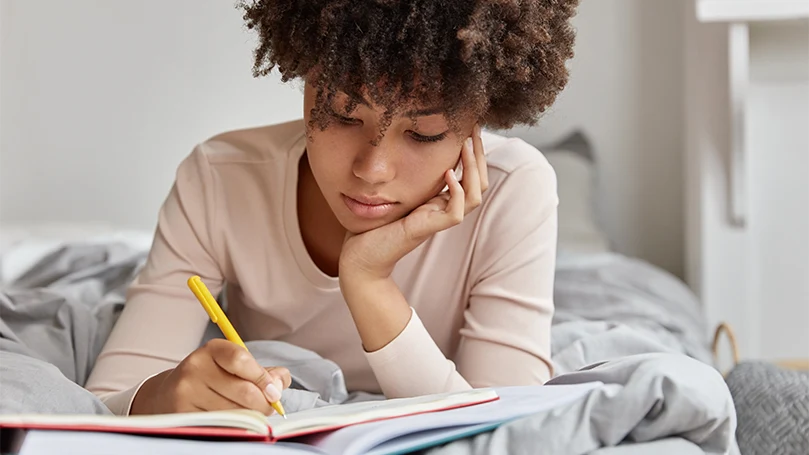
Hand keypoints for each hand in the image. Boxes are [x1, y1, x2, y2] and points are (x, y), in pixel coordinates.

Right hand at [130, 339, 290, 414]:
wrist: (168, 396)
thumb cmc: (212, 380)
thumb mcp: (235, 368)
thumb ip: (264, 372)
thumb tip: (281, 382)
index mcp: (212, 350)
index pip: (241, 360)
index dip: (263, 378)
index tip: (274, 393)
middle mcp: (195, 368)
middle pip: (243, 391)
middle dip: (263, 404)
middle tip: (267, 408)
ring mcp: (185, 392)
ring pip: (235, 412)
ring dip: (250, 418)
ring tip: (249, 414)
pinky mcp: (182, 415)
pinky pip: (221, 425)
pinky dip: (234, 427)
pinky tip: (234, 423)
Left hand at [339, 124, 488, 280]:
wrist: (360, 256)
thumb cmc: (372, 224)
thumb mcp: (393, 189)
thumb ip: (405, 173)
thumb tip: (406, 142)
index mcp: (438, 200)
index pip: (470, 175)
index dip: (473, 152)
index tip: (468, 126)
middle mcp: (442, 209)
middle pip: (478, 183)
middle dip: (479, 155)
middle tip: (474, 129)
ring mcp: (437, 220)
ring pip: (474, 196)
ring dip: (473, 169)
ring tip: (465, 146)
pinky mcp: (427, 229)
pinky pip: (455, 212)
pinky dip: (456, 192)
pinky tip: (448, 174)